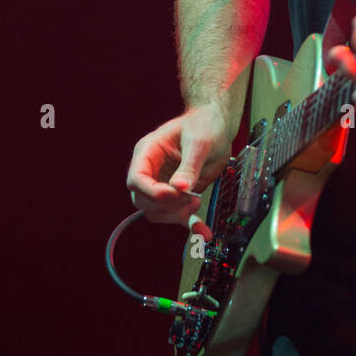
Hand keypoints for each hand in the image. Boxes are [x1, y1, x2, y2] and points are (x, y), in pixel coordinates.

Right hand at [126, 100, 233, 238]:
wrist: (218, 124)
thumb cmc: (205, 124)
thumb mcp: (200, 140)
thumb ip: (190, 165)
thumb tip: (180, 188)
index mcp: (148, 152)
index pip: (136, 179)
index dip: (151, 191)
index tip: (173, 193)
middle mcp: (152, 171)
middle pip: (144, 200)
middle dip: (166, 204)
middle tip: (190, 197)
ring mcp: (164, 184)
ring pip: (157, 212)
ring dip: (175, 214)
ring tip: (196, 202)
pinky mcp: (180, 194)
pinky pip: (178, 215)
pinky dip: (190, 224)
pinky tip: (203, 232)